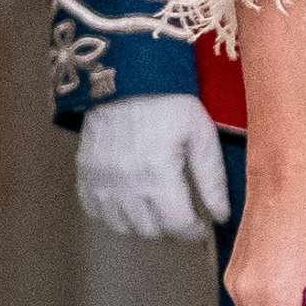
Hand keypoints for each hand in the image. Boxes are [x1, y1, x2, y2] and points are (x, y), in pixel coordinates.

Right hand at [76, 92, 231, 240]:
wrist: (128, 74)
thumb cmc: (170, 100)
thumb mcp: (201, 133)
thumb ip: (211, 178)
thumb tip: (221, 216)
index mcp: (158, 173)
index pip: (177, 225)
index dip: (193, 231)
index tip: (202, 225)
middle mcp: (126, 183)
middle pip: (149, 231)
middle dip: (170, 227)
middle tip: (181, 212)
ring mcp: (101, 181)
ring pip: (122, 227)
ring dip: (143, 224)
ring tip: (157, 207)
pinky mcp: (84, 173)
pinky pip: (95, 211)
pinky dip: (113, 213)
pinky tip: (129, 200)